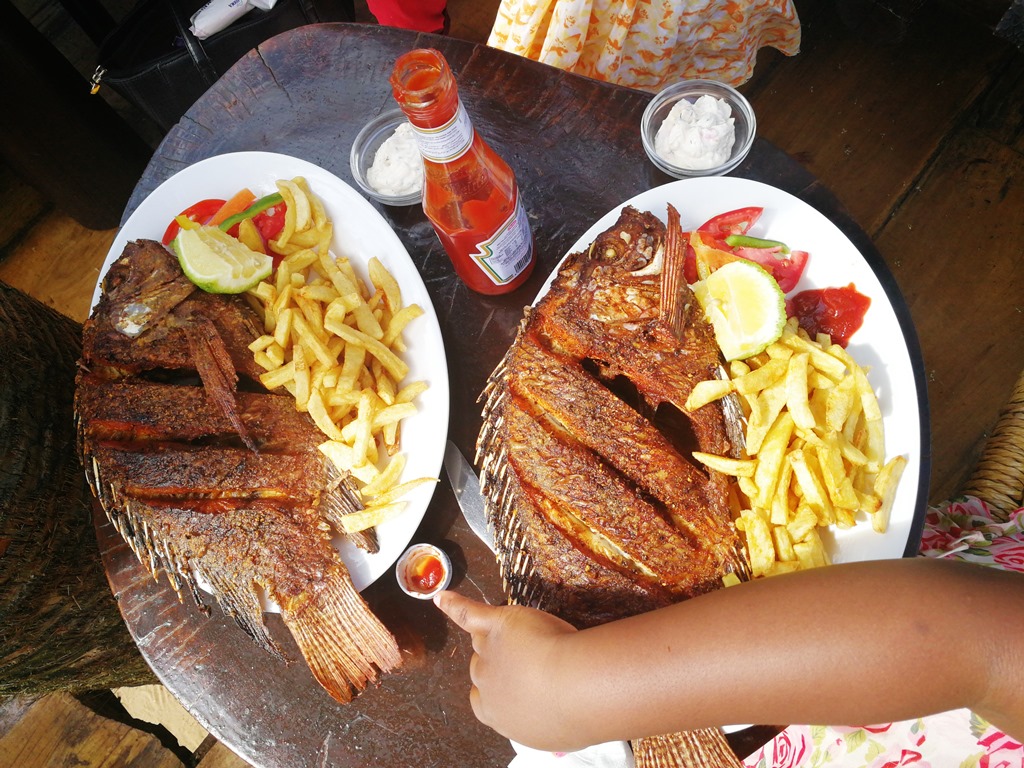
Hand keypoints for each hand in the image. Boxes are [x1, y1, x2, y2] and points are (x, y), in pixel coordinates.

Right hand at [433, 590, 582, 749]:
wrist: (571, 686)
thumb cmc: (571, 713)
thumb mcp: (554, 729)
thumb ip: (542, 717)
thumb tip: (548, 713)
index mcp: (496, 714)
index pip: (482, 698)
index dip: (501, 688)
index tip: (518, 687)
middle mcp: (486, 685)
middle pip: (483, 667)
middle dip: (506, 664)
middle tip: (539, 662)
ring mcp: (489, 652)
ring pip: (484, 640)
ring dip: (499, 637)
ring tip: (525, 636)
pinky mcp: (498, 624)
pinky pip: (469, 614)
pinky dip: (455, 605)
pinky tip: (442, 597)